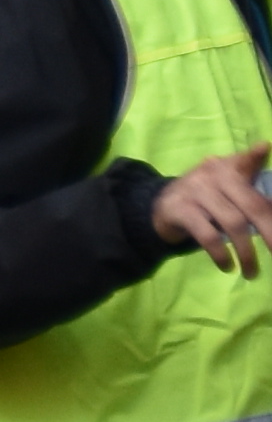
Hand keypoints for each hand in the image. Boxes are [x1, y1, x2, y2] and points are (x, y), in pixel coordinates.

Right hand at [161, 151, 271, 273]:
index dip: (255, 158)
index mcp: (229, 166)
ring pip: (233, 224)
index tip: (263, 148)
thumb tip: (266, 165)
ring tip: (252, 272)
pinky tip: (227, 266)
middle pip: (252, 205)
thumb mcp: (228, 188)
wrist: (160, 207)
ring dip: (246, 253)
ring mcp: (195, 190)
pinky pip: (207, 235)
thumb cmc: (206, 199)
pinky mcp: (179, 209)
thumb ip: (252, 186)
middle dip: (271, 232)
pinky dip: (221, 254)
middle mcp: (213, 173)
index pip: (247, 163)